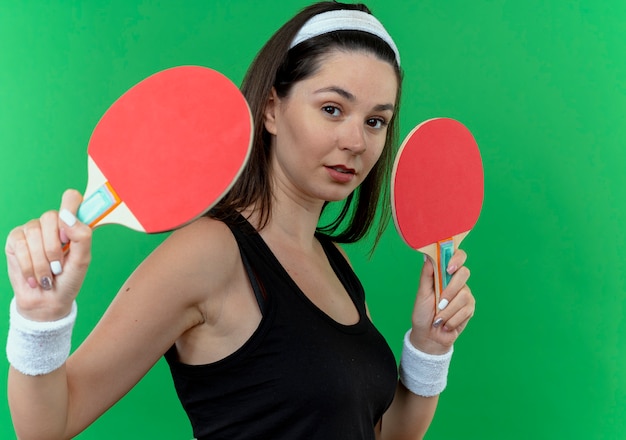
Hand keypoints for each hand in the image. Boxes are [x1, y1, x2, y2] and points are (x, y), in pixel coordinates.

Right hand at [5, 189, 91, 320]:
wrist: (48, 300)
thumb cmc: (68, 279)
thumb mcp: (82, 260)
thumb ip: (82, 236)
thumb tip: (67, 217)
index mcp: (71, 224)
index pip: (71, 198)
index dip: (70, 208)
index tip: (69, 231)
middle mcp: (51, 223)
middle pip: (50, 217)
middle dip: (55, 248)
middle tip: (58, 266)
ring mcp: (32, 230)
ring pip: (34, 233)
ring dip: (42, 261)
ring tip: (47, 275)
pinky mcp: (15, 240)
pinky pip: (20, 245)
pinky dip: (29, 266)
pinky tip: (34, 277)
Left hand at [408, 250, 474, 354]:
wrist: (428, 336)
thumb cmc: (423, 313)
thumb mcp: (422, 293)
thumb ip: (427, 274)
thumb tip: (428, 255)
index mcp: (445, 274)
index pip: (458, 257)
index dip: (456, 258)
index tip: (448, 269)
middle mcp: (457, 282)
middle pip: (464, 273)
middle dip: (450, 290)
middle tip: (439, 302)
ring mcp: (465, 295)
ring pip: (464, 295)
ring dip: (448, 310)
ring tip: (438, 318)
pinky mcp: (470, 309)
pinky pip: (466, 310)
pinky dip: (452, 319)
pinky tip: (445, 323)